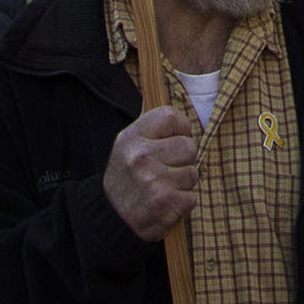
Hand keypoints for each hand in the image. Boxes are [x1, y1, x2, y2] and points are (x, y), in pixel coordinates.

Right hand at [103, 103, 199, 241]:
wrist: (111, 218)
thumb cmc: (125, 178)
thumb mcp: (127, 145)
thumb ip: (148, 123)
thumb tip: (158, 86)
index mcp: (132, 136)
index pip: (172, 117)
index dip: (180, 129)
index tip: (174, 140)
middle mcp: (141, 156)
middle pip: (189, 147)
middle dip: (183, 161)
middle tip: (165, 171)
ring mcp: (153, 180)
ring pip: (193, 173)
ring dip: (183, 184)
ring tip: (163, 188)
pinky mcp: (164, 203)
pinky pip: (192, 197)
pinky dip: (182, 204)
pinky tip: (165, 204)